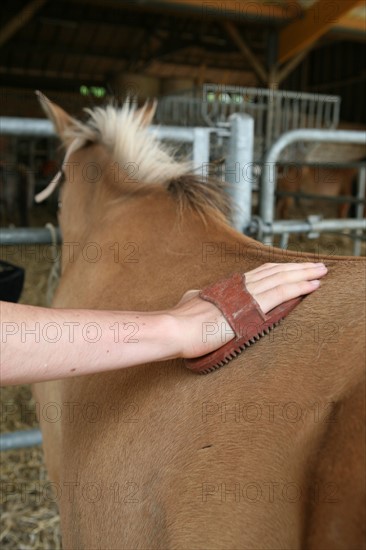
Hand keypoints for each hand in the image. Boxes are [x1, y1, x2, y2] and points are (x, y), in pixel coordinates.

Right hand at [172, 262, 327, 358]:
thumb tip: (196, 295)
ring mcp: (246, 294)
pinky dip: (299, 287)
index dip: (279, 269)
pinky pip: (281, 293)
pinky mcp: (251, 307)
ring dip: (304, 274)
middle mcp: (240, 285)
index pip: (260, 273)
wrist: (175, 328)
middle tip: (316, 265)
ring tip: (321, 271)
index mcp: (228, 286)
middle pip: (275, 272)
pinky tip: (313, 285)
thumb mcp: (190, 303)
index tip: (293, 268)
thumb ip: (198, 297)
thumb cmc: (180, 321)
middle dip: (297, 268)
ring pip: (282, 278)